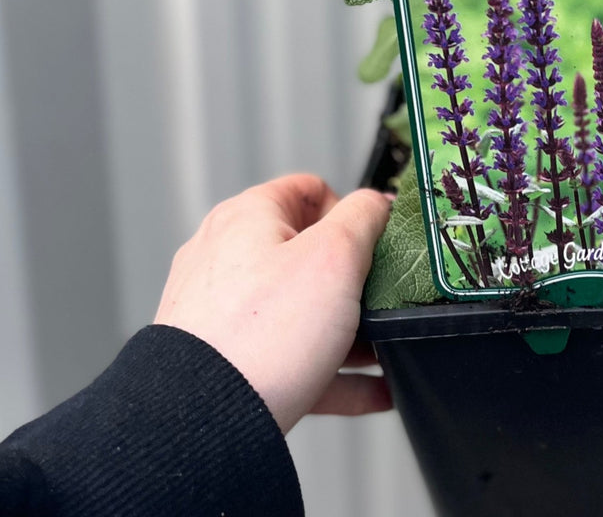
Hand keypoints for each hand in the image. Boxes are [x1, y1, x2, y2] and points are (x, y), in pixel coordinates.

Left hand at [154, 173, 393, 433]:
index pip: (310, 190)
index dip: (350, 211)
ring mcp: (222, 313)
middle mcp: (226, 259)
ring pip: (301, 312)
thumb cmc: (261, 336)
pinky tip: (373, 389)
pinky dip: (332, 370)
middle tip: (382, 298)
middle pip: (307, 254)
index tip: (374, 241)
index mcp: (247, 218)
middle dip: (354, 280)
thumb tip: (377, 203)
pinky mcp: (226, 362)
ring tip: (385, 349)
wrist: (205, 424)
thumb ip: (365, 216)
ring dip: (349, 330)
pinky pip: (291, 359)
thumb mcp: (335, 256)